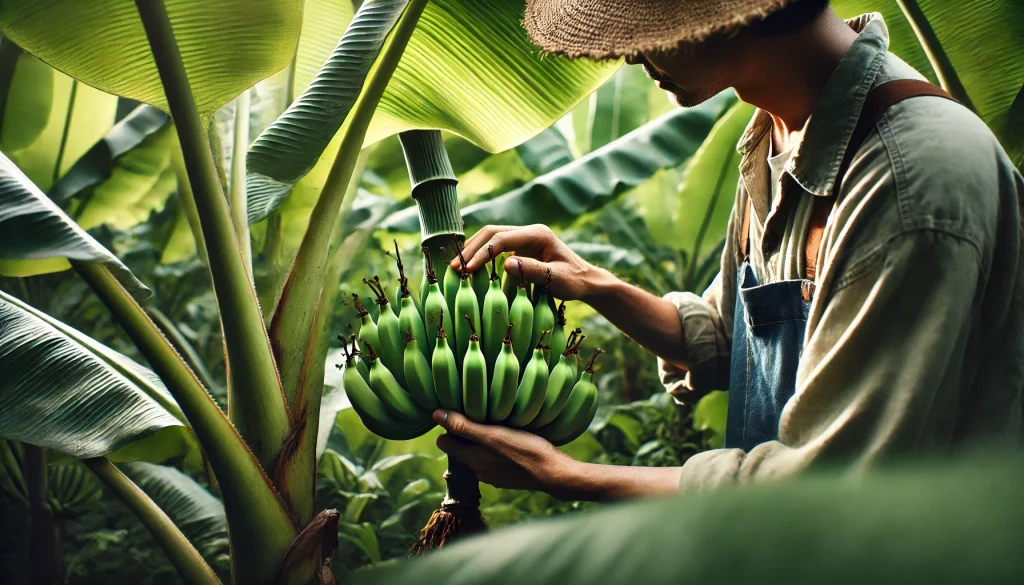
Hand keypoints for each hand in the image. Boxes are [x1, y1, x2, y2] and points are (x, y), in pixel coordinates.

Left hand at [432, 409, 583, 499]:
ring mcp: (492, 477)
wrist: (552, 473)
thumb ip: (464, 426)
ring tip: (496, 428)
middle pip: (460, 450)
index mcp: (471, 458)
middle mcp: (478, 470)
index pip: (444, 443)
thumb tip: (436, 414)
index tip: (460, 414)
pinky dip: (496, 453)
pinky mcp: (507, 479)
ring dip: (482, 444)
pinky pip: (493, 463)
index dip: (448, 428)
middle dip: (464, 435)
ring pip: (477, 456)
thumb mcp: (493, 434)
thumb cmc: (525, 450)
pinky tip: (510, 444)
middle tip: (480, 417)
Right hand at [448, 224, 604, 301]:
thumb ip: (532, 270)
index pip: (502, 239)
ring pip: (492, 237)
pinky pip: (497, 247)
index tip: (468, 270)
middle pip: (492, 232)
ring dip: (474, 250)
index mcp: (538, 234)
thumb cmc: (575, 281)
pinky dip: (482, 255)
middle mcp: (529, 231)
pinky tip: (471, 267)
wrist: (587, 281)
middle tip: (454, 267)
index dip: (482, 253)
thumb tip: (505, 264)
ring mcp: (525, 238)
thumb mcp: (556, 278)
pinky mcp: (522, 248)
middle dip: (472, 248)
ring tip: (456, 267)